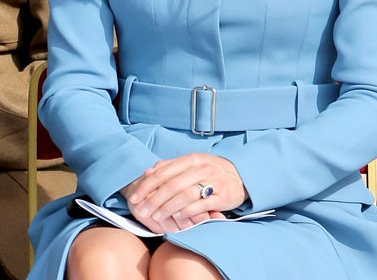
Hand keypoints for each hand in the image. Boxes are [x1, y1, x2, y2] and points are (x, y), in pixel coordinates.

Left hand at [121, 153, 247, 232]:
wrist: (242, 175)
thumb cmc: (210, 170)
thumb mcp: (192, 163)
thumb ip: (171, 166)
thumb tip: (149, 171)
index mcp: (190, 159)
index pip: (162, 172)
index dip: (146, 185)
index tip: (134, 197)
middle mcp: (201, 168)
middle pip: (171, 184)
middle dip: (153, 199)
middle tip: (142, 210)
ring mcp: (213, 182)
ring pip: (184, 195)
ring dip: (168, 207)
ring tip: (156, 216)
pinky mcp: (222, 197)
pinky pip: (201, 205)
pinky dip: (187, 212)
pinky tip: (177, 218)